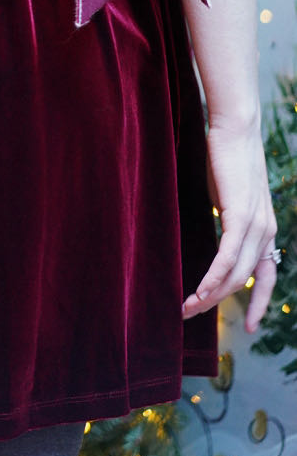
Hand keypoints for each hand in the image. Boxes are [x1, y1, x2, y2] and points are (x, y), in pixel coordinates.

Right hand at [183, 118, 277, 333]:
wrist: (235, 127)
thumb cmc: (227, 156)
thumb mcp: (230, 195)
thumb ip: (228, 218)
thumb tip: (217, 235)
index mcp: (266, 229)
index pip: (267, 276)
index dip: (260, 304)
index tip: (252, 328)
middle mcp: (266, 232)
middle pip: (244, 281)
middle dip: (218, 302)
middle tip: (191, 314)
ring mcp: (256, 225)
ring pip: (235, 274)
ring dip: (209, 295)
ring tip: (186, 308)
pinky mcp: (240, 216)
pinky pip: (227, 258)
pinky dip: (212, 277)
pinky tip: (197, 291)